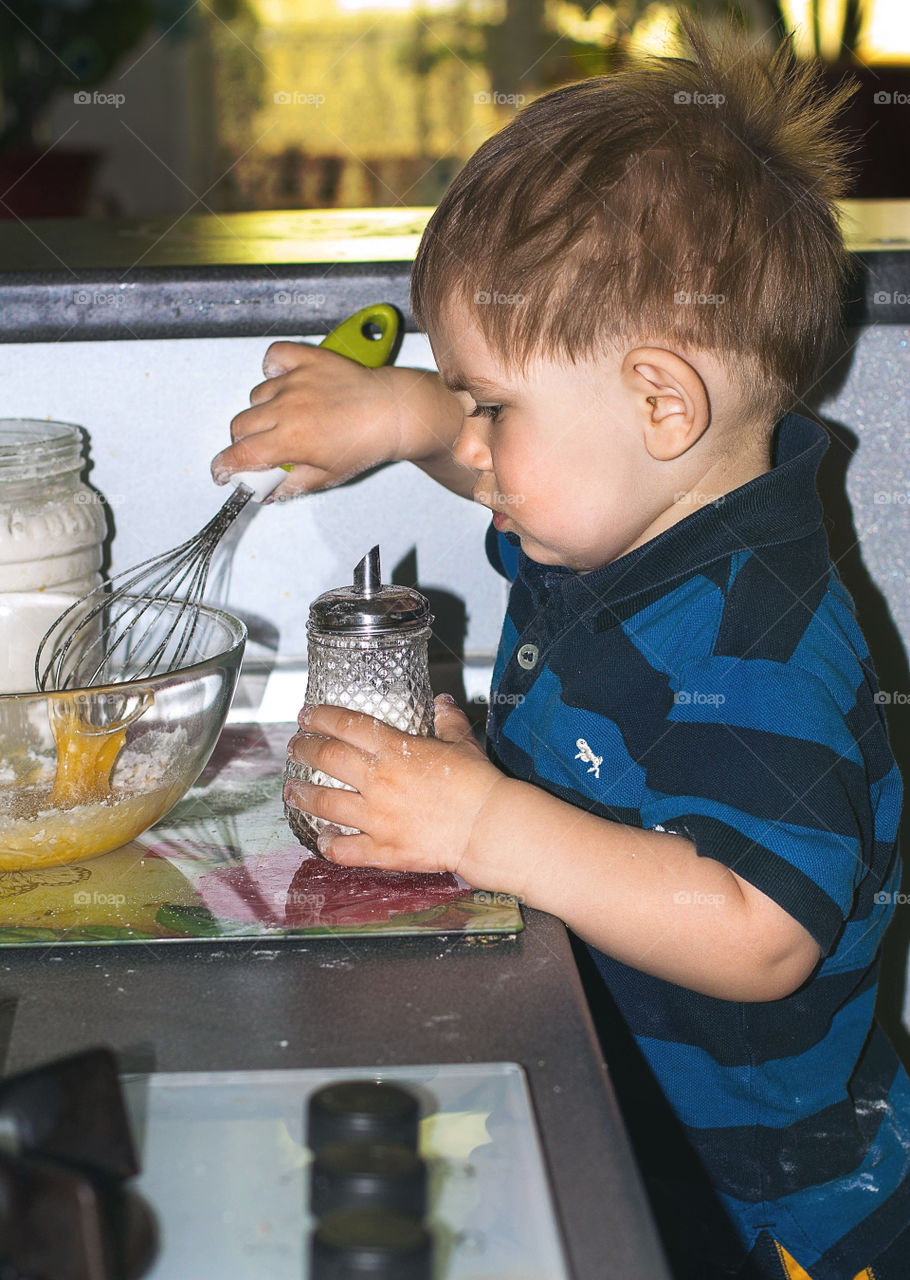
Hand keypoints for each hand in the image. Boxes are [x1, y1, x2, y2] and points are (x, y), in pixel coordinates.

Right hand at [211, 344, 457, 500]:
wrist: (393, 413)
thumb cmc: (366, 444)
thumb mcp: (327, 477)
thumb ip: (289, 486)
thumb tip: (266, 494)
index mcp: (290, 440)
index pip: (238, 455)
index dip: (223, 468)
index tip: (223, 472)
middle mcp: (287, 407)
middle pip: (240, 425)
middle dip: (243, 441)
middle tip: (262, 448)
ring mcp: (295, 380)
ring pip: (255, 396)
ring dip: (262, 410)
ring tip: (286, 416)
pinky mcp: (307, 359)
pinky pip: (273, 357)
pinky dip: (272, 368)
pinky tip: (284, 381)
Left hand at [283, 694, 503, 876]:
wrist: (487, 827)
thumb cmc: (478, 784)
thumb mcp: (463, 743)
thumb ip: (447, 721)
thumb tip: (441, 703)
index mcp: (395, 750)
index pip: (346, 725)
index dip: (320, 717)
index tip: (305, 715)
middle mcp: (378, 781)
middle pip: (327, 759)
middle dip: (304, 750)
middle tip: (295, 747)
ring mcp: (376, 817)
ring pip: (325, 804)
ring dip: (303, 795)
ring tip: (292, 791)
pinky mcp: (383, 849)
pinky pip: (344, 848)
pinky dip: (328, 843)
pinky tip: (322, 838)